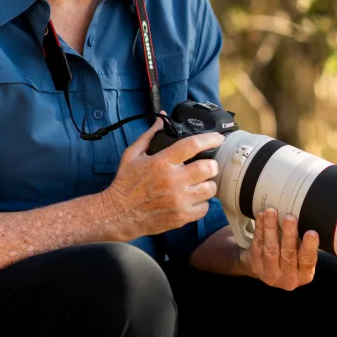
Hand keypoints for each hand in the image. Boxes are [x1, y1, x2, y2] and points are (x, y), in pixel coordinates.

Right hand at [101, 112, 224, 239]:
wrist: (119, 214)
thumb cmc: (125, 183)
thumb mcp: (132, 155)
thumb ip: (149, 136)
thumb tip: (161, 120)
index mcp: (162, 162)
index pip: (193, 145)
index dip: (210, 139)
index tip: (218, 138)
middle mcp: (173, 181)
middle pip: (209, 168)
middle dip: (211, 164)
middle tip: (207, 165)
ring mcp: (179, 200)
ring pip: (210, 188)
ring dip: (207, 183)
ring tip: (200, 182)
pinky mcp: (181, 217)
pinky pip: (204, 208)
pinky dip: (202, 203)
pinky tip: (193, 198)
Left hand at [239, 207, 318, 290]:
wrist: (267, 271)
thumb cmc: (292, 259)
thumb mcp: (303, 257)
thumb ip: (306, 243)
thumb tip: (310, 217)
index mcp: (304, 274)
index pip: (308, 260)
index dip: (310, 247)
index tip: (312, 233)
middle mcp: (288, 277)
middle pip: (288, 254)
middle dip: (289, 234)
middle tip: (290, 218)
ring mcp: (269, 273)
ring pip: (270, 249)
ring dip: (271, 228)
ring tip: (271, 212)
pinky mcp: (255, 265)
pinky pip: (257, 244)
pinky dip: (259, 228)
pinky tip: (261, 216)